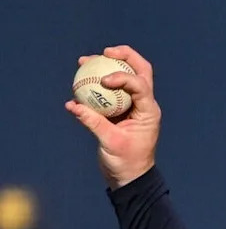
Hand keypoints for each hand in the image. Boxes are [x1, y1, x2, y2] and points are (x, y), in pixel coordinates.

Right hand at [65, 45, 160, 188]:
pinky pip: (110, 91)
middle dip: (125, 57)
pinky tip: (79, 79)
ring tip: (84, 61)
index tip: (103, 80)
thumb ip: (93, 122)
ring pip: (125, 77)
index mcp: (148, 112)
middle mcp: (144, 105)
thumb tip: (73, 105)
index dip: (123, 77)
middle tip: (105, 52)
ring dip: (107, 66)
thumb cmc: (126, 163)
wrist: (130, 176)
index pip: (140, 85)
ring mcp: (133, 106)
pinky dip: (96, 84)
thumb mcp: (110, 143)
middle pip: (140, 71)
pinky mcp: (121, 110)